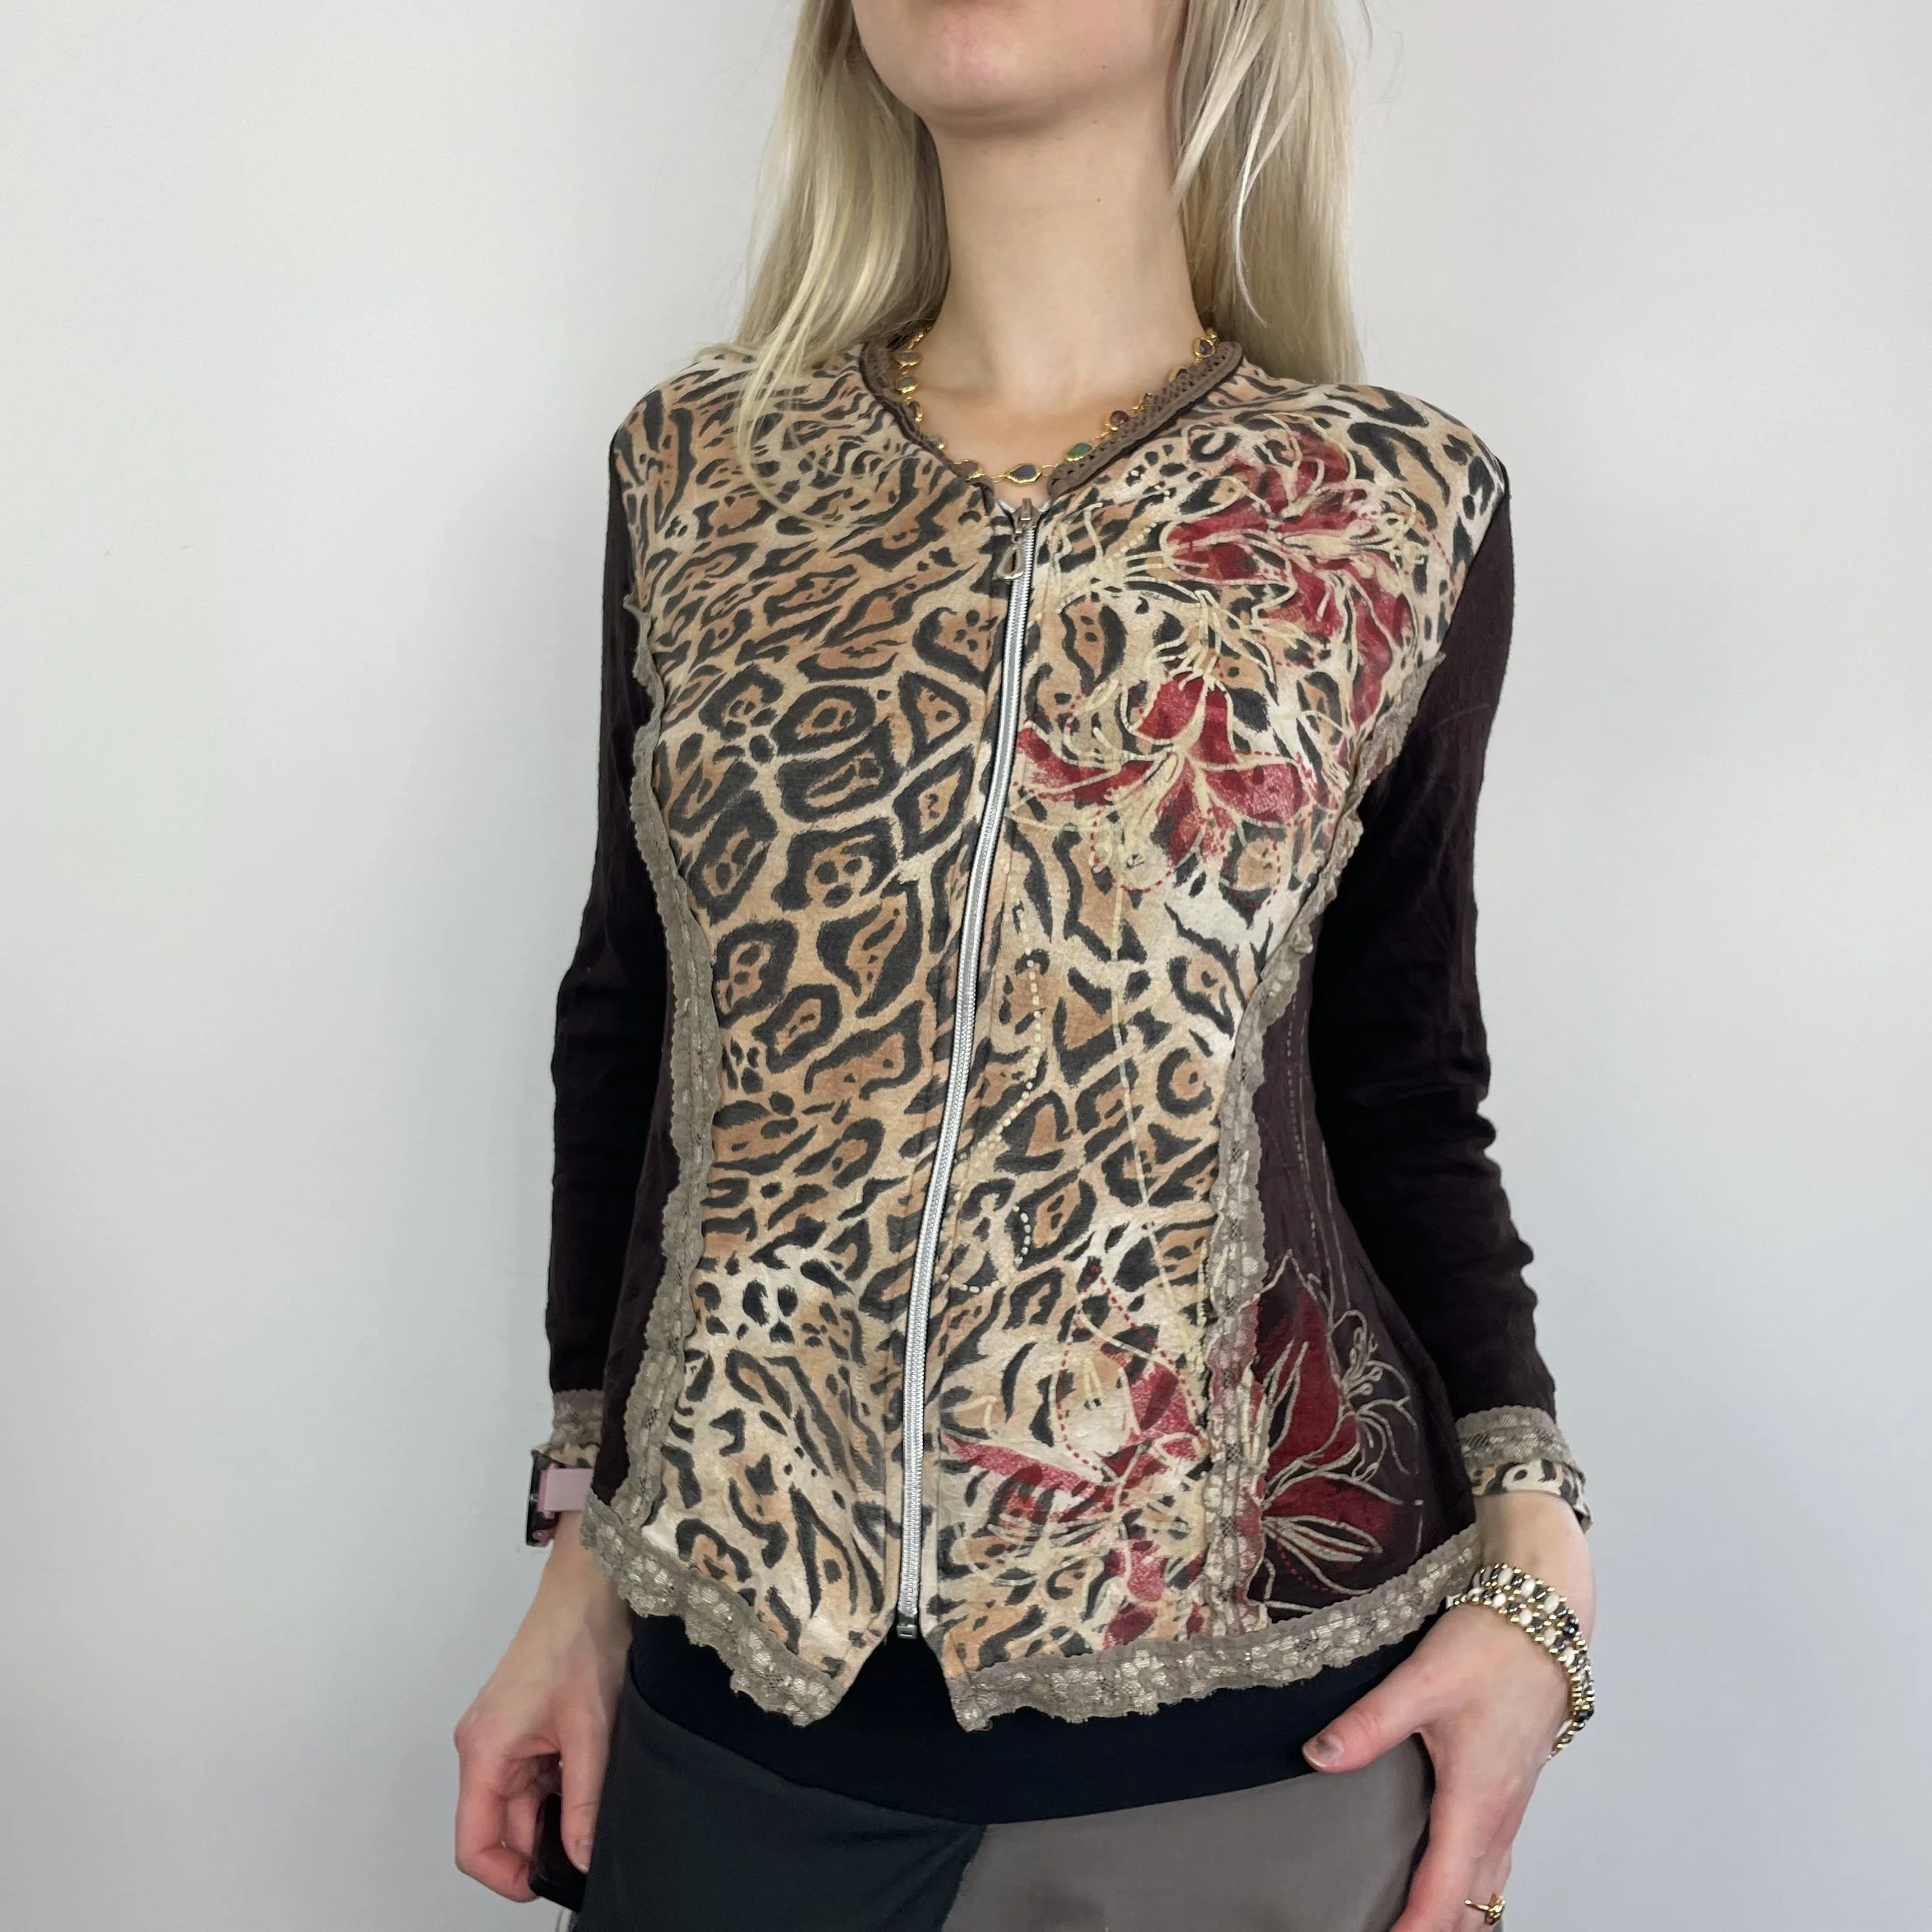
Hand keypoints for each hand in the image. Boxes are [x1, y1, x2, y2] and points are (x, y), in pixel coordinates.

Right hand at [453, 1512, 631, 1899]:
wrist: (589, 1586)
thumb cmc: (580, 1639)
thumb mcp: (591, 1730)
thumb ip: (584, 1800)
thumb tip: (579, 1856)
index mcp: (484, 1751)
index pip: (474, 1843)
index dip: (505, 1876)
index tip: (547, 1883)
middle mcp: (483, 1747)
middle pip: (501, 1825)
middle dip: (542, 1840)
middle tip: (589, 1839)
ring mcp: (501, 1736)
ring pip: (521, 1801)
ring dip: (555, 1808)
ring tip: (595, 1794)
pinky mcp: (521, 1725)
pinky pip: (533, 1775)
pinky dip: (560, 1783)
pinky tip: (591, 1769)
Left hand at [1301, 1493, 1593, 1931]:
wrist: (1546, 1617)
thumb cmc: (1490, 1647)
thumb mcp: (1420, 1681)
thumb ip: (1368, 1724)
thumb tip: (1317, 1757)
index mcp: (1477, 1799)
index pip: (1445, 1891)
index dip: (1415, 1929)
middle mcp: (1502, 1814)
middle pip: (1474, 1904)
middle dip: (1439, 1931)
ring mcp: (1514, 1804)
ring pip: (1491, 1884)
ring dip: (1460, 1914)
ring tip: (1418, 1924)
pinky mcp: (1516, 1787)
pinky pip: (1499, 1858)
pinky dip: (1475, 1886)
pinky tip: (1453, 1879)